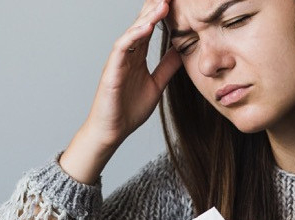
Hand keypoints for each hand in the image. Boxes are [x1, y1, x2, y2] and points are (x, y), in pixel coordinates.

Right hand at [62, 0, 182, 183]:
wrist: (112, 131)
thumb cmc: (128, 110)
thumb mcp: (157, 85)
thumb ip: (167, 67)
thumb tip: (182, 50)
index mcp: (137, 56)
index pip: (150, 28)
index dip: (162, 13)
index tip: (177, 1)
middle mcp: (127, 54)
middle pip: (141, 24)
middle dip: (154, 7)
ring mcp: (118, 61)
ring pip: (132, 32)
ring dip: (147, 17)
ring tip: (162, 4)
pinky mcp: (111, 71)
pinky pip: (121, 49)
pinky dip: (133, 36)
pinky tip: (146, 27)